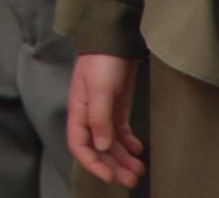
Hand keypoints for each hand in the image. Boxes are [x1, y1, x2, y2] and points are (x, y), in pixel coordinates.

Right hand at [68, 53, 146, 187]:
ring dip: (123, 159)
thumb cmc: (102, 61)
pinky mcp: (116, 107)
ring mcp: (103, 112)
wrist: (114, 39)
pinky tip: (138, 149)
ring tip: (139, 170)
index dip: (93, 164)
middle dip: (113, 167)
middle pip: (98, 149)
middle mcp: (89, 116)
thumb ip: (99, 118)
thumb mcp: (100, 90)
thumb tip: (101, 146)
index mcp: (78, 112)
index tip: (110, 176)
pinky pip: (120, 132)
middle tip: (132, 180)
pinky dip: (128, 144)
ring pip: (111, 143)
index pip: (80, 146)